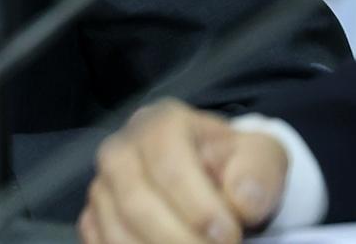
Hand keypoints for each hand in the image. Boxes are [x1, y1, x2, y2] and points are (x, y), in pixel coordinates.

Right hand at [80, 99, 288, 243]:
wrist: (216, 178)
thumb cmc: (235, 165)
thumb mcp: (262, 156)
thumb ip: (258, 172)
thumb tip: (241, 203)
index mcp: (160, 124)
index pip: (167, 166)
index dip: (198, 207)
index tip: (230, 236)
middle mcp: (120, 149)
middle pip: (135, 201)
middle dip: (178, 239)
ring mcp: (102, 184)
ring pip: (115, 229)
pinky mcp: (93, 215)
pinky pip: (100, 243)